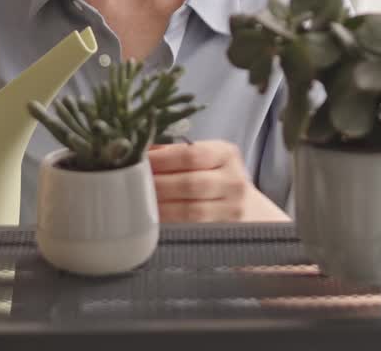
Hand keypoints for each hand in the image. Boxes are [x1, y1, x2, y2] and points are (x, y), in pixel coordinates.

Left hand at [148, 141, 288, 221]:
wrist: (248, 208)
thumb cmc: (214, 177)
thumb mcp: (204, 157)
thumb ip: (173, 152)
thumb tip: (135, 148)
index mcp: (226, 154)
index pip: (191, 155)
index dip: (161, 159)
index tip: (138, 161)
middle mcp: (234, 181)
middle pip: (189, 184)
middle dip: (157, 185)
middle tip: (132, 184)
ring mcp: (233, 210)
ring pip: (190, 211)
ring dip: (160, 208)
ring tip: (138, 203)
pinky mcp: (225, 232)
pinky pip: (192, 230)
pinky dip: (170, 225)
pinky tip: (153, 221)